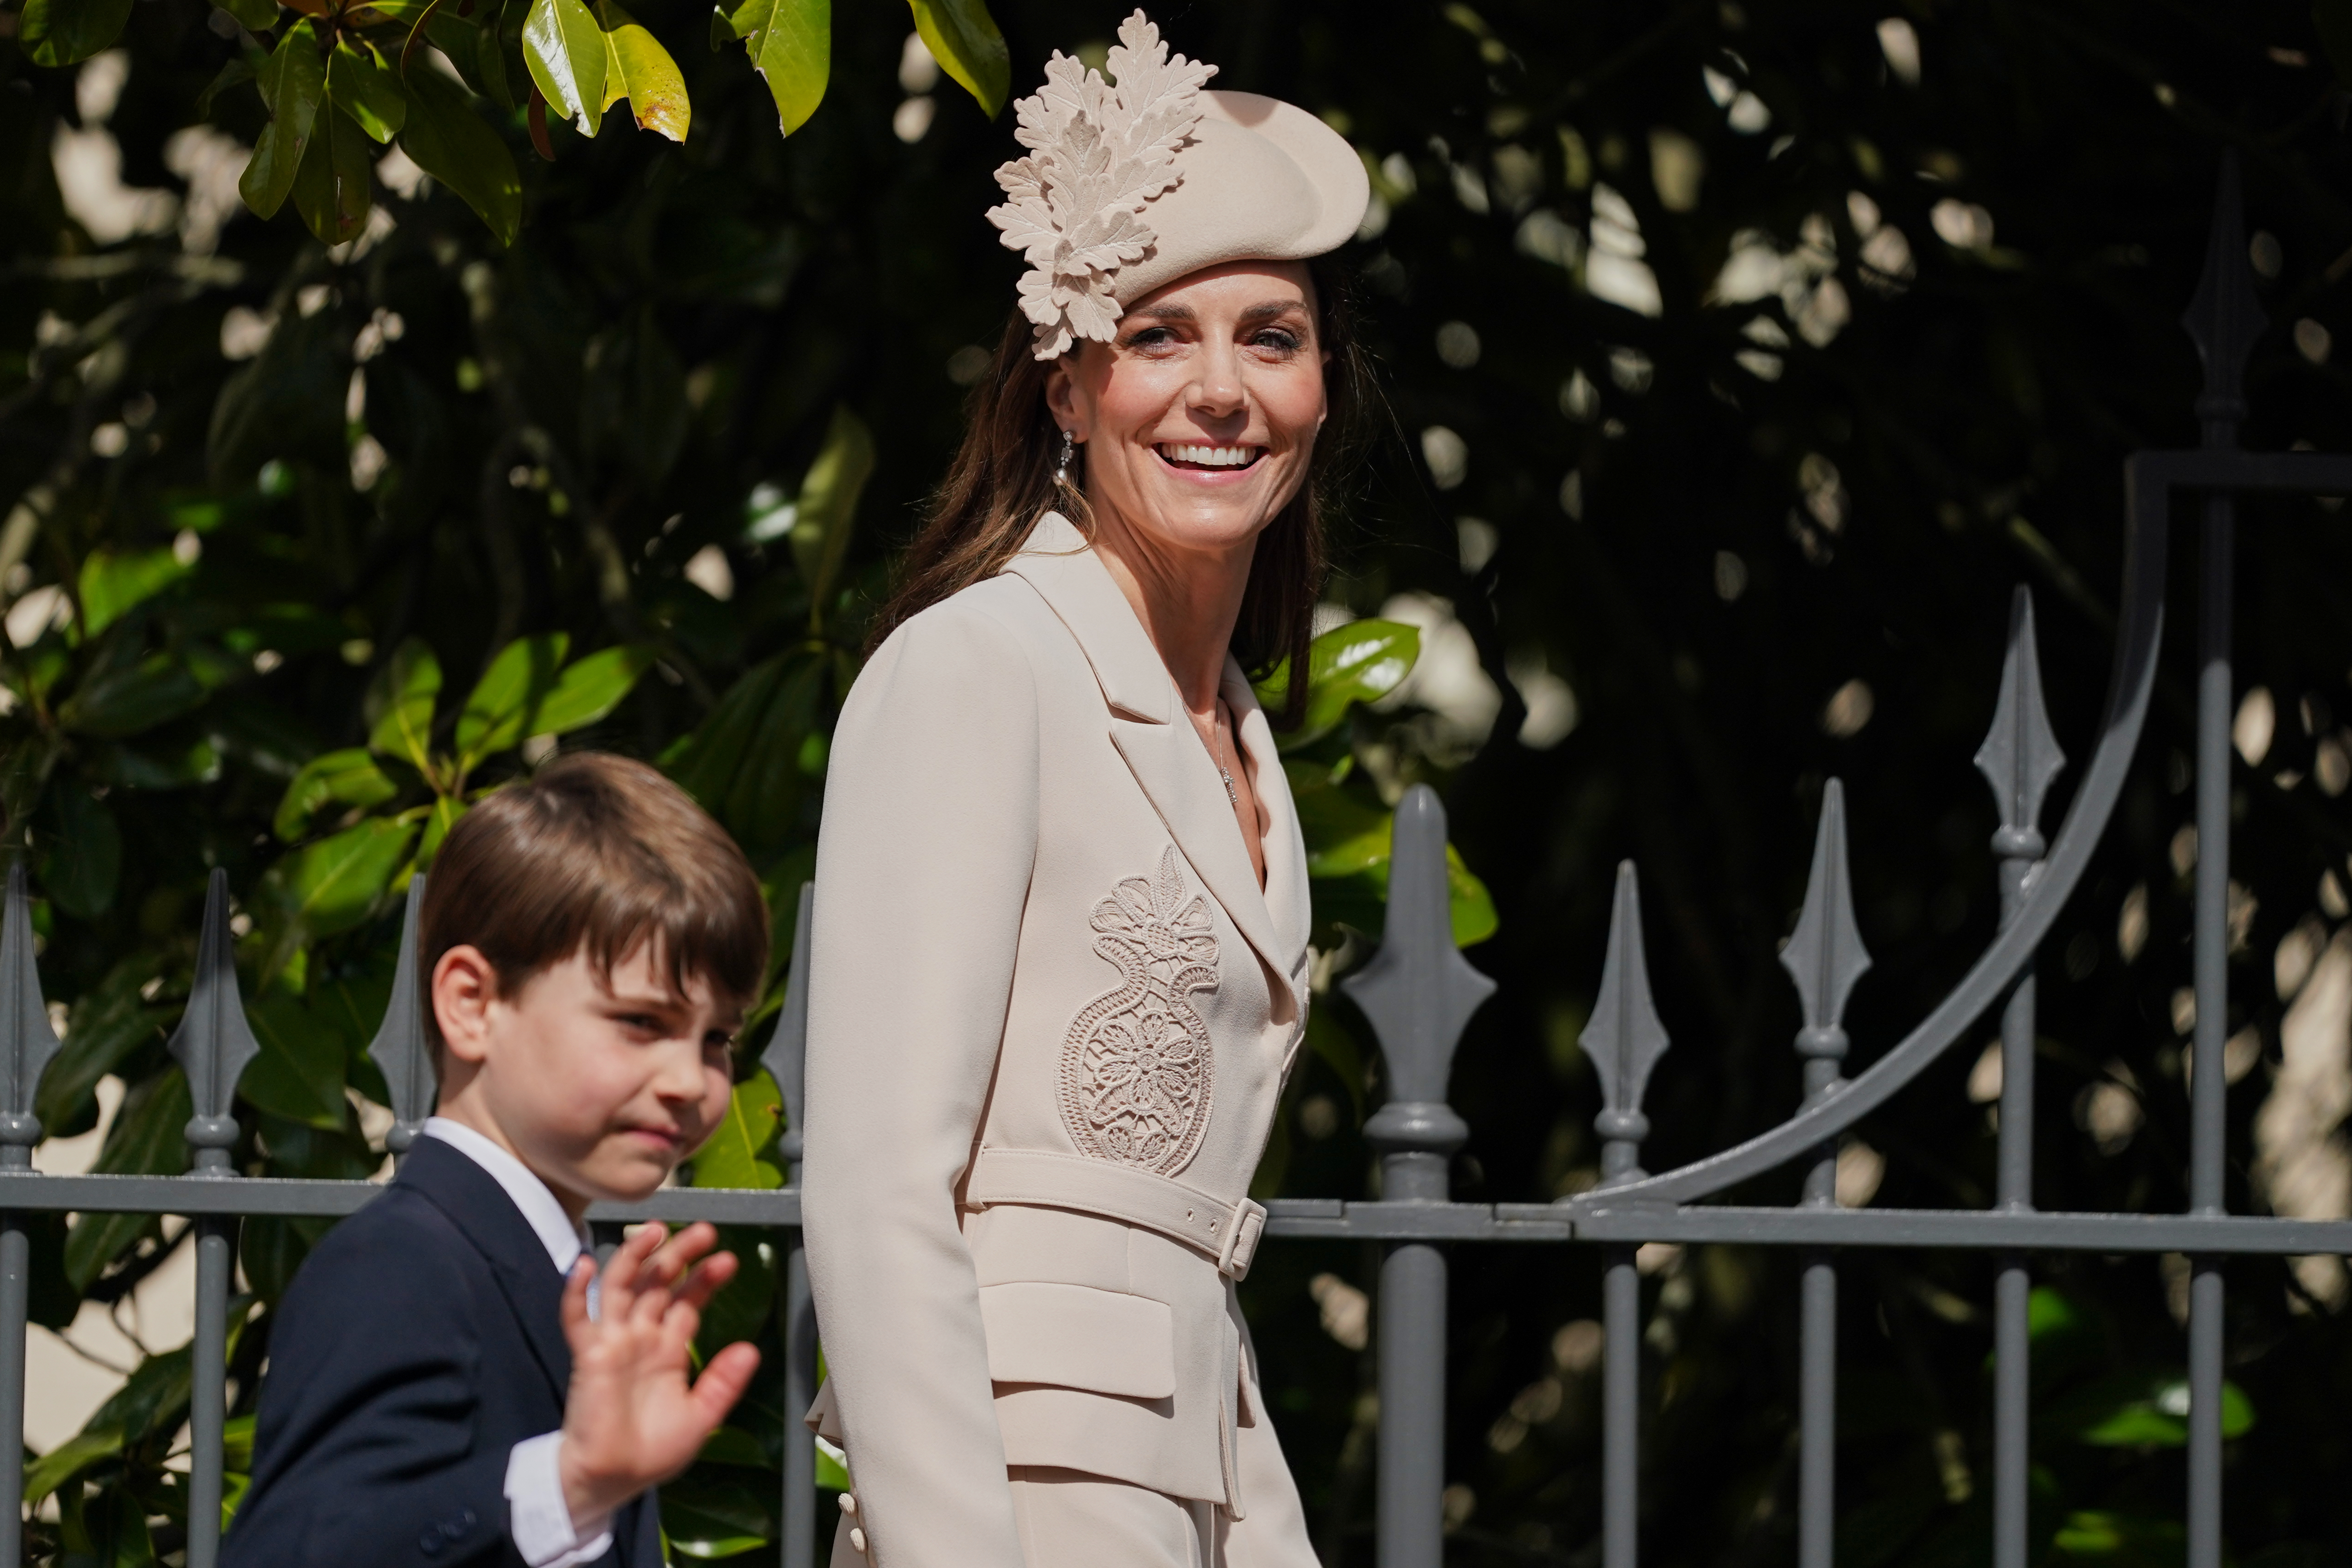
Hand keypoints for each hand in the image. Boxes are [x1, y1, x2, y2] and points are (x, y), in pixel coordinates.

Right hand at [556, 1221, 763, 1522]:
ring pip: (622, 1287)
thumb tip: (751, 1349)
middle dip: (679, 1255)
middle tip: (703, 1231)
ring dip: (636, 1256)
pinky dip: (577, 1291)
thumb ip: (723, 1383)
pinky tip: (584, 1266)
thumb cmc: (652, 1452)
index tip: (728, 1260)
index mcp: (668, 1349)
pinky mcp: (589, 1356)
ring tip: (655, 1230)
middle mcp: (641, 1337)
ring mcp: (614, 1342)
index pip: (688, 1301)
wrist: (613, 1481)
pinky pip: (578, 1318)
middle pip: (659, 1283)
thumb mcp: (700, 1417)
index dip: (705, 1279)